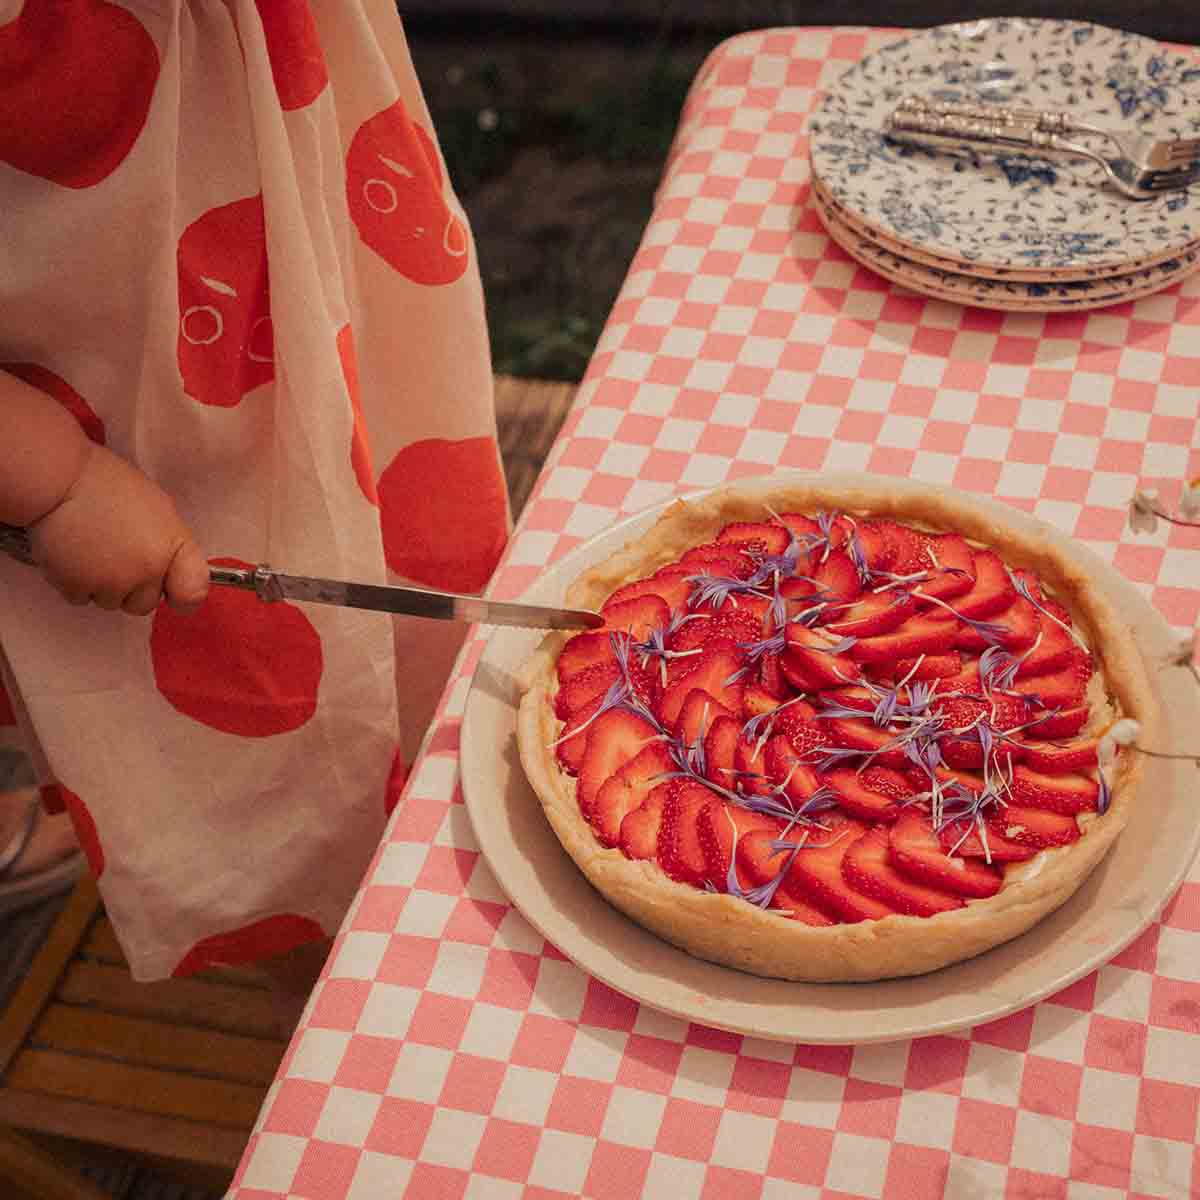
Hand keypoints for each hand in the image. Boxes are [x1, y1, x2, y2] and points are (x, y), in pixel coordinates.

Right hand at [28, 443, 208, 614]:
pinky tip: (73, 554)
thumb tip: (170, 569)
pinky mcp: (76, 587)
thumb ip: (169, 545)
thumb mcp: (159, 509)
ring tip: (92, 549)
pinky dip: (74, 582)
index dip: (181, 595)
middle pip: (144, 604)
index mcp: (172, 548)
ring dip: (102, 585)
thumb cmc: (109, 486)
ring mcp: (111, 582)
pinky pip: (80, 598)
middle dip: (132, 588)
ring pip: (110, 602)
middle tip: (117, 555)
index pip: (192, 594)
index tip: (171, 588)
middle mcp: (146, 571)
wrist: (59, 480)